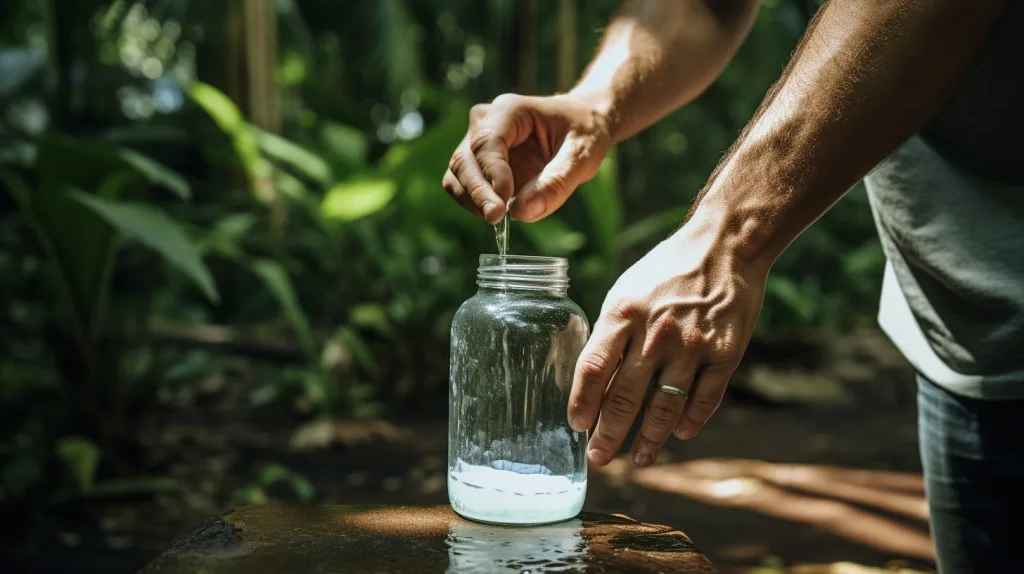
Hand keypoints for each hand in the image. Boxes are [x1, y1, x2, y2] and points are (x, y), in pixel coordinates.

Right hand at [442, 93, 611, 223]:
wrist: (581, 125)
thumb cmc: (584, 132)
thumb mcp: (583, 155)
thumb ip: (556, 183)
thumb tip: (521, 213)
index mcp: (509, 111)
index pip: (487, 143)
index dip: (492, 174)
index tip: (505, 203)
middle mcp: (485, 122)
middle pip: (464, 159)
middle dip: (478, 192)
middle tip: (496, 218)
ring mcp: (477, 143)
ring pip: (457, 175)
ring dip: (472, 200)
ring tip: (498, 218)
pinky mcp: (478, 164)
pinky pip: (463, 186)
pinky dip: (475, 203)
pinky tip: (499, 212)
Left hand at [567, 220, 766, 466]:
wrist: (724, 246)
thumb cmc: (666, 272)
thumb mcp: (626, 293)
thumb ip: (611, 334)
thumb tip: (592, 381)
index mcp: (623, 314)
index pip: (594, 368)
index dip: (582, 403)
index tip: (575, 425)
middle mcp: (655, 333)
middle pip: (625, 396)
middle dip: (608, 434)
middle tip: (599, 459)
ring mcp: (692, 346)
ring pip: (665, 406)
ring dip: (650, 438)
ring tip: (639, 459)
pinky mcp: (724, 354)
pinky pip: (704, 398)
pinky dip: (690, 420)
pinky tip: (678, 434)